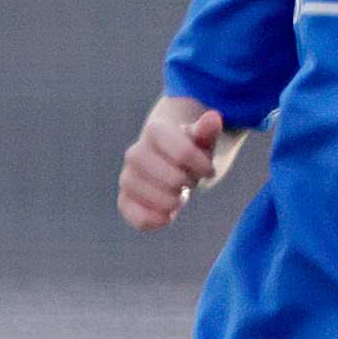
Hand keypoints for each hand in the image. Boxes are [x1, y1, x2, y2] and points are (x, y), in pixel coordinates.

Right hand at [117, 97, 226, 229]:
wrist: (167, 161)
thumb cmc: (188, 149)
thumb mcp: (202, 138)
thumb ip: (208, 130)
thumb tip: (213, 118)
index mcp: (154, 131)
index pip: (184, 153)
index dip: (202, 166)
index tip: (209, 170)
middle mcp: (134, 153)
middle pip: (172, 179)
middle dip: (188, 183)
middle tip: (189, 181)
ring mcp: (127, 177)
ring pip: (155, 199)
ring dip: (175, 202)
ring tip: (178, 196)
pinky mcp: (124, 200)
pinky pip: (136, 217)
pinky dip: (155, 220)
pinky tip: (167, 215)